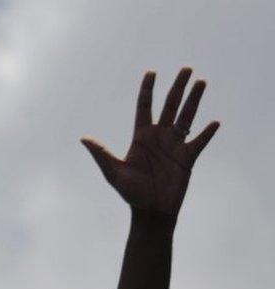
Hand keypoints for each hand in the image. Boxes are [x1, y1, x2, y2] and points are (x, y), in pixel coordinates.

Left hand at [81, 67, 219, 221]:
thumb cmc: (131, 193)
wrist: (150, 211)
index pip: (144, 106)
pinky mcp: (188, 158)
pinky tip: (214, 122)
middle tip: (186, 68)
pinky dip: (207, 133)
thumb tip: (83, 139)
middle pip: (170, 106)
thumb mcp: (114, 172)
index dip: (147, 90)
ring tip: (202, 82)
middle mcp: (159, 137)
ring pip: (187, 117)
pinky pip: (199, 142)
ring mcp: (174, 146)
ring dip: (194, 100)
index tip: (151, 72)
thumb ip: (101, 154)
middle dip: (178, 87)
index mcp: (141, 137)